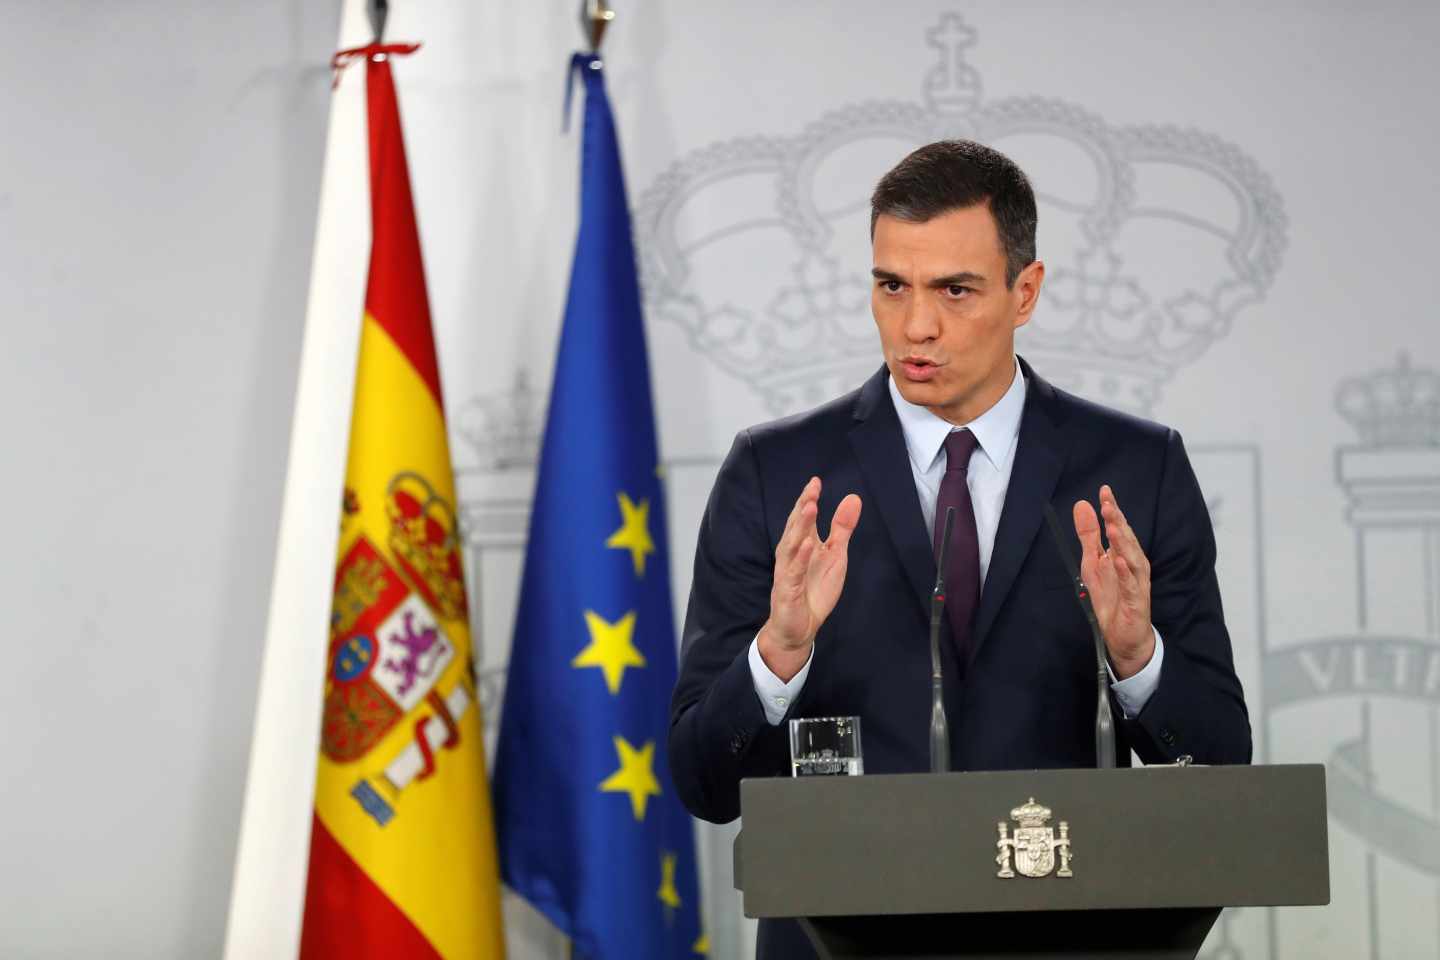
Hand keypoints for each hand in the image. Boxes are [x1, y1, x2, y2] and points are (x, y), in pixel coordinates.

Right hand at [757, 477, 862, 681]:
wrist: (800, 628)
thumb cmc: (814, 590)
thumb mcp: (835, 556)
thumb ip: (842, 528)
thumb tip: (852, 498)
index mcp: (802, 545)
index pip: (803, 518)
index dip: (808, 499)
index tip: (816, 481)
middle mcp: (792, 555)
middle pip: (795, 527)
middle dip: (803, 508)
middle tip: (812, 490)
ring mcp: (788, 572)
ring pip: (792, 546)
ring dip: (800, 527)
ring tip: (810, 508)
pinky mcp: (788, 591)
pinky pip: (794, 572)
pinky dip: (800, 558)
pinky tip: (808, 544)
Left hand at [1072, 485, 1153, 678]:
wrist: (1123, 635)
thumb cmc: (1111, 596)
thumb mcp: (1092, 562)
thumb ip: (1088, 535)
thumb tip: (1083, 505)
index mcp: (1123, 553)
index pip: (1119, 527)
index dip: (1112, 510)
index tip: (1104, 491)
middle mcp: (1133, 564)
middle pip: (1126, 539)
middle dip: (1118, 521)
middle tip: (1108, 504)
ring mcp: (1136, 582)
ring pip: (1132, 559)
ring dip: (1124, 543)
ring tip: (1114, 527)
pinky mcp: (1136, 601)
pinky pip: (1132, 585)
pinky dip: (1126, 573)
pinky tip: (1120, 561)